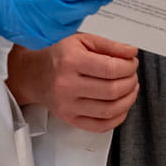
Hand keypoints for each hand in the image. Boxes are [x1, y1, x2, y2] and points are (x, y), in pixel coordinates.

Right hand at [7, 33, 139, 130]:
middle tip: (132, 75)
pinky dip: (117, 118)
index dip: (129, 67)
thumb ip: (109, 45)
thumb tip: (131, 53)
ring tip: (130, 89)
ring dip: (128, 100)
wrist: (32, 74)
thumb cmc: (58, 55)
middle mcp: (68, 85)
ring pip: (109, 110)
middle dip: (130, 82)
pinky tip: (121, 106)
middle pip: (112, 90)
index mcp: (71, 61)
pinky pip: (100, 126)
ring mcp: (68, 105)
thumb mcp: (82, 40)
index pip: (111, 69)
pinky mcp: (69, 119)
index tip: (132, 63)